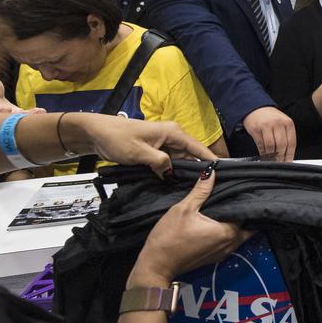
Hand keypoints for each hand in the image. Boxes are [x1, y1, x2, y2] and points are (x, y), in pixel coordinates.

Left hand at [70, 113, 217, 178]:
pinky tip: (178, 184)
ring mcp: (165, 143)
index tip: (226, 174)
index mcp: (173, 133)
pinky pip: (171, 162)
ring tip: (197, 189)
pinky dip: (174, 171)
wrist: (96, 133)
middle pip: (193, 156)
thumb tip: (172, 174)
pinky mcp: (157, 150)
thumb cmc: (117, 138)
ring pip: (182, 160)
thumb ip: (160, 163)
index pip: (199, 148)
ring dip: (186, 173)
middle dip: (200, 170)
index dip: (212, 162)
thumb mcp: (139, 154)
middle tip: (211, 189)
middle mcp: (173, 136)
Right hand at [128, 166, 252, 286]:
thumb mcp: (184, 209)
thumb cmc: (169, 237)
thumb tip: (212, 171)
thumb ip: (201, 191)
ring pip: (239, 235)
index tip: (241, 189)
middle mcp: (231, 244)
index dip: (244, 200)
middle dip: (243, 213)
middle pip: (247, 226)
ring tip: (227, 206)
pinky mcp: (215, 257)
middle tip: (235, 197)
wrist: (157, 264)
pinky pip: (229, 242)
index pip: (245, 213)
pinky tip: (218, 221)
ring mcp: (224, 253)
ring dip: (236, 223)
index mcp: (228, 232)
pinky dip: (228, 232)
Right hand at [243, 106, 296, 160]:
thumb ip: (286, 137)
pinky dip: (263, 152)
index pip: (291, 142)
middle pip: (281, 145)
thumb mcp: (283, 124)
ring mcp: (266, 125)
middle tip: (280, 163)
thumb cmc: (271, 118)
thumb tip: (288, 155)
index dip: (290, 155)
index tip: (288, 162)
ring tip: (272, 161)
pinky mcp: (255, 128)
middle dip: (281, 157)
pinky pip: (260, 144)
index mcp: (288, 123)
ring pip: (271, 146)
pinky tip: (264, 156)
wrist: (256, 108)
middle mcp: (278, 123)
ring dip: (271, 156)